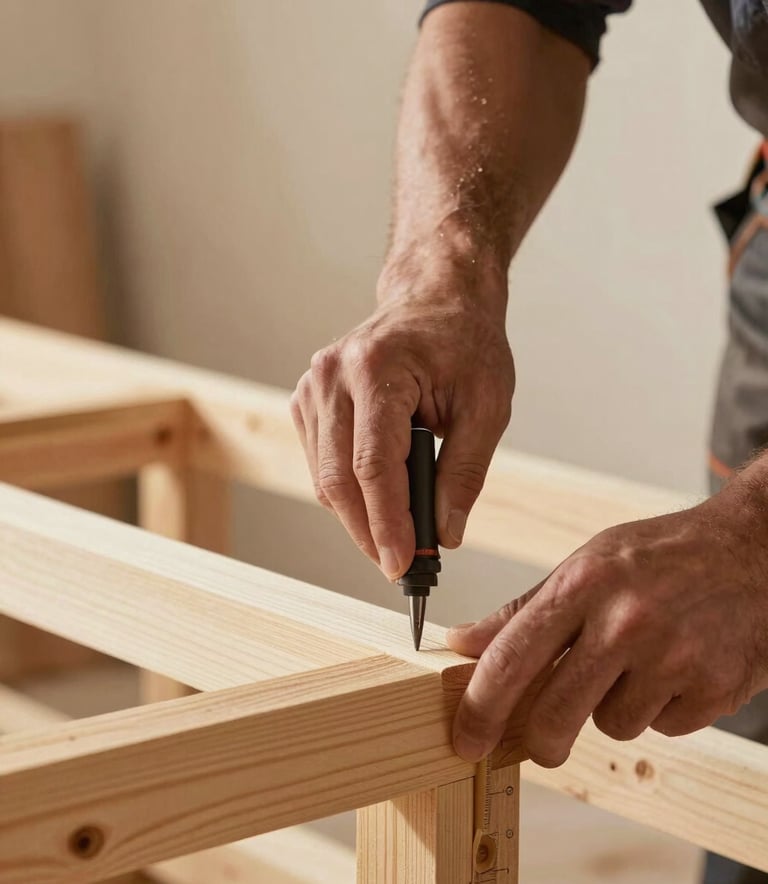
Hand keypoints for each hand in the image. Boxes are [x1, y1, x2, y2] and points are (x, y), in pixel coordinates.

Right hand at [291, 264, 513, 579]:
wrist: (435, 300)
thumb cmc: (465, 344)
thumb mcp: (487, 406)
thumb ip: (465, 473)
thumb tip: (446, 535)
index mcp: (378, 368)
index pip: (374, 465)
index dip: (387, 523)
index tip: (404, 565)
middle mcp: (333, 376)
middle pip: (339, 478)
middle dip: (370, 532)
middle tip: (401, 567)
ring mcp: (312, 386)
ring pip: (325, 477)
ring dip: (358, 517)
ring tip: (398, 537)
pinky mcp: (307, 399)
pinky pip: (321, 464)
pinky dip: (347, 492)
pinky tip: (378, 500)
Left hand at [448, 471, 767, 765]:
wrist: (752, 551)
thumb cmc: (659, 555)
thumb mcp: (585, 564)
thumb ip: (522, 609)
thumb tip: (463, 642)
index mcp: (584, 584)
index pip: (513, 656)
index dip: (480, 706)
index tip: (465, 738)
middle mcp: (626, 622)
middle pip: (556, 714)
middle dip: (542, 739)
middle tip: (544, 739)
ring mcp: (673, 658)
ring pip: (612, 726)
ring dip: (614, 707)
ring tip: (637, 663)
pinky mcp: (712, 689)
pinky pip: (661, 728)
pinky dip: (660, 708)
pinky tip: (674, 669)